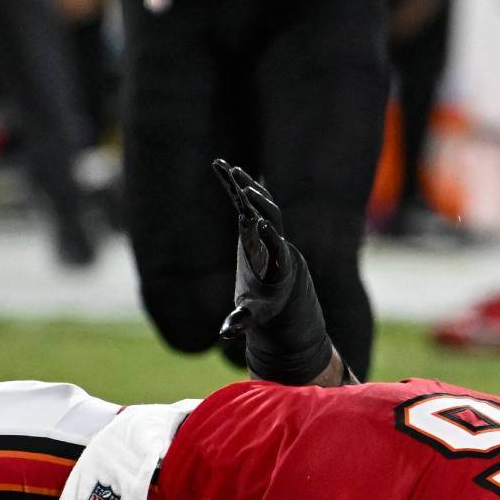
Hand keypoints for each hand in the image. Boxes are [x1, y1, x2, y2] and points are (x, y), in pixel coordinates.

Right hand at [213, 159, 290, 336]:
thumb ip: (241, 321)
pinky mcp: (251, 220)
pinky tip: (219, 164)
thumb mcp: (255, 314)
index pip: (277, 245)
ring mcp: (263, 227)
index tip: (261, 225)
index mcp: (276, 261)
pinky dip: (232, 184)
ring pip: (258, 201)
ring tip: (231, 169)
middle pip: (272, 217)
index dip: (271, 235)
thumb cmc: (267, 303)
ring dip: (246, 185)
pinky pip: (242, 199)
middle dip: (261, 204)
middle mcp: (273, 239)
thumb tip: (225, 334)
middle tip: (248, 191)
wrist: (280, 286)